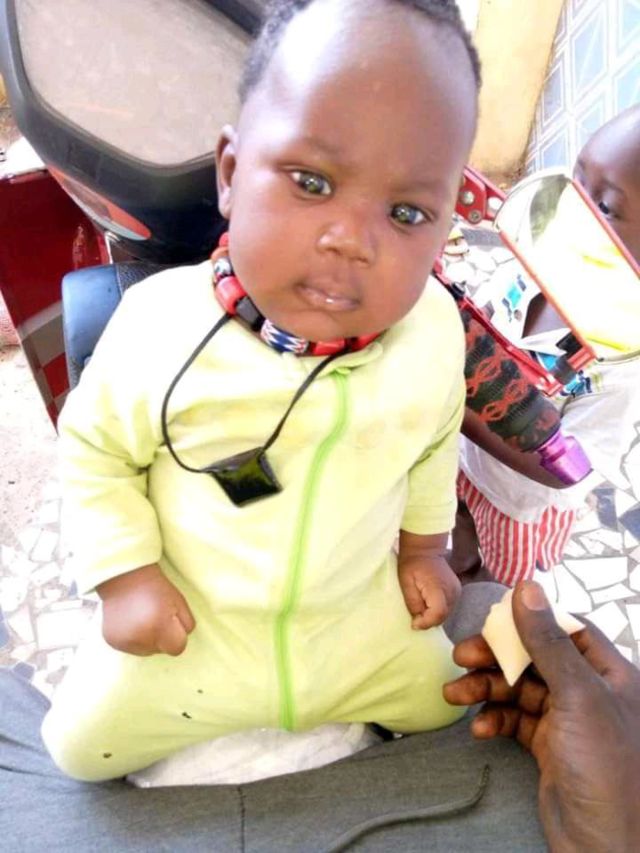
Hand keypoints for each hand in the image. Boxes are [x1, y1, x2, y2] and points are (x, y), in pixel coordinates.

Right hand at [97, 563, 195, 655]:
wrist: (123, 576)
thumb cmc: (155, 587)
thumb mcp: (179, 602)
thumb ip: (186, 624)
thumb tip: (183, 638)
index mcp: (159, 626)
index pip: (177, 649)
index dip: (178, 636)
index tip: (172, 623)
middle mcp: (140, 638)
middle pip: (161, 650)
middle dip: (162, 637)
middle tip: (156, 616)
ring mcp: (124, 642)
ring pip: (146, 651)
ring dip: (148, 639)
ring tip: (143, 618)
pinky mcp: (112, 641)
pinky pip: (131, 647)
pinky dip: (134, 638)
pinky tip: (132, 622)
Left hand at [398, 554, 460, 629]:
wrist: (424, 549)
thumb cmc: (412, 564)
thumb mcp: (405, 583)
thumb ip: (413, 603)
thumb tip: (417, 622)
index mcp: (438, 587)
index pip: (438, 614)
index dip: (425, 622)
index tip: (413, 622)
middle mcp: (452, 591)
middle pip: (442, 617)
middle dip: (428, 620)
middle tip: (415, 615)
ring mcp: (456, 591)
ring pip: (445, 614)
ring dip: (432, 616)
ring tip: (420, 607)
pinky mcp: (456, 591)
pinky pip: (447, 607)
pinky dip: (437, 610)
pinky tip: (428, 603)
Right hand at [443, 581, 639, 851]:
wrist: (604, 844)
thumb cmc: (603, 763)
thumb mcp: (576, 694)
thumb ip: (547, 641)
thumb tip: (526, 587)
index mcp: (610, 673)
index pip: (569, 629)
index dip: (532, 620)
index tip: (496, 619)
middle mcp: (590, 692)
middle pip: (536, 657)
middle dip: (497, 657)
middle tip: (460, 656)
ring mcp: (568, 721)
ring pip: (519, 689)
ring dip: (486, 689)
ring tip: (453, 694)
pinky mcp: (549, 747)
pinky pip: (515, 721)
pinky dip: (494, 720)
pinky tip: (479, 728)